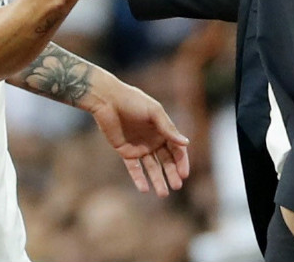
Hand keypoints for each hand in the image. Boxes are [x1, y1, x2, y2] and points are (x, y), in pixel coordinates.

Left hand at [84, 78, 190, 196]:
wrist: (107, 100)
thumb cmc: (132, 101)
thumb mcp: (154, 112)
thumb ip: (168, 128)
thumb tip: (186, 143)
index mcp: (163, 130)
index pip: (177, 149)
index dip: (181, 162)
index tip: (184, 174)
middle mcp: (153, 140)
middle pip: (166, 161)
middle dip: (172, 174)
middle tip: (176, 186)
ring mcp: (140, 147)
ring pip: (152, 167)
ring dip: (158, 180)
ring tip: (163, 194)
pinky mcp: (125, 151)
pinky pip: (134, 168)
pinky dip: (139, 178)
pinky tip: (144, 189)